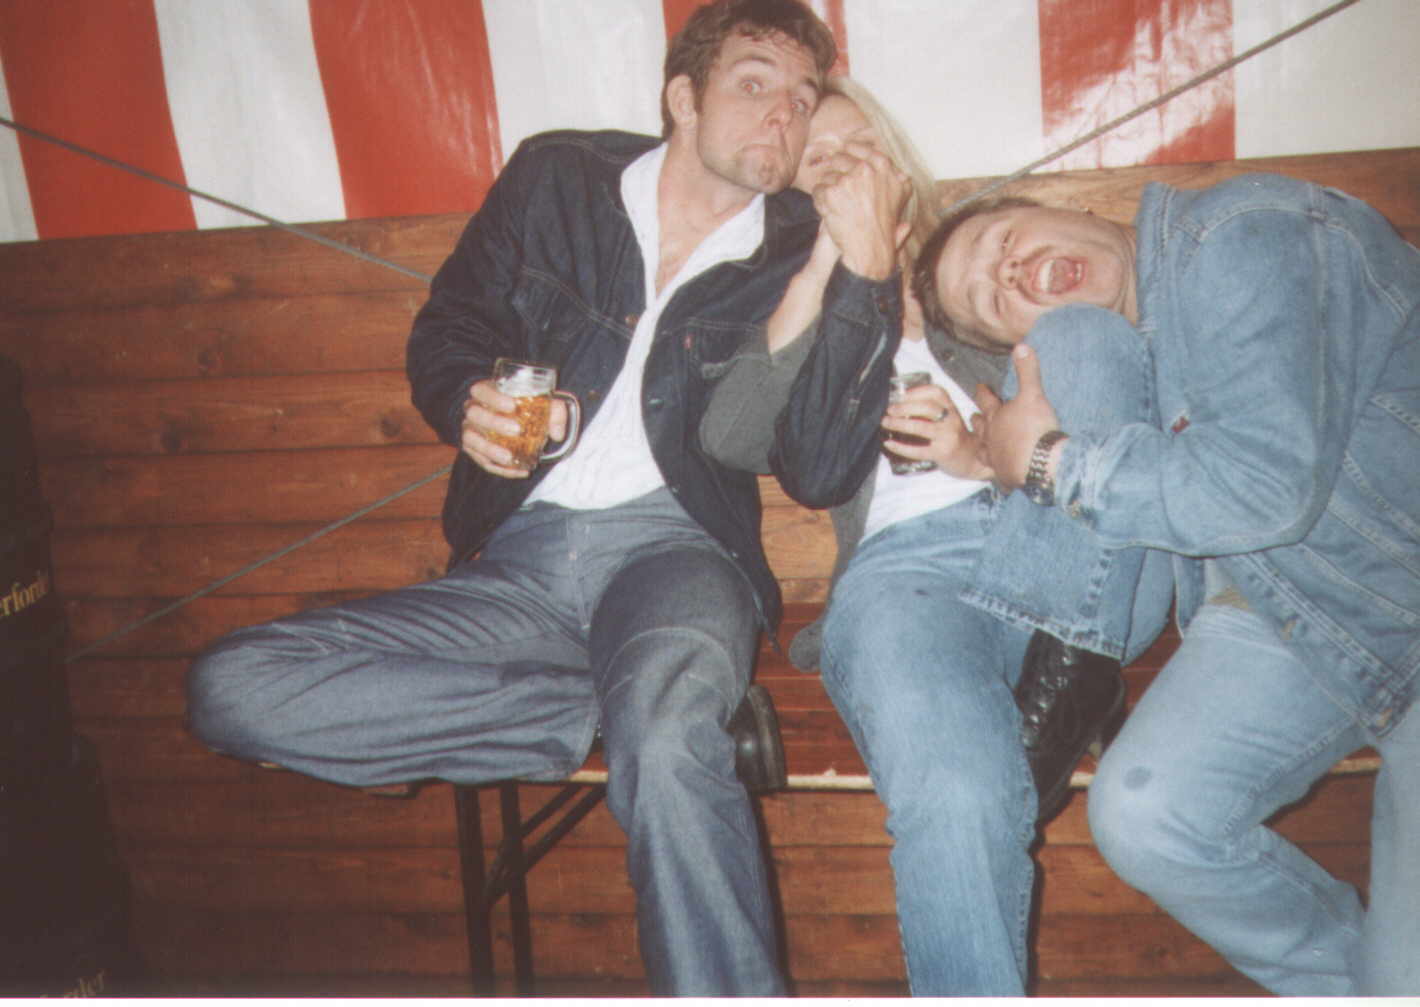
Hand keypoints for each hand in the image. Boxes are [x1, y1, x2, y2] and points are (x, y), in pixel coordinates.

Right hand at [459, 379, 570, 478]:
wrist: (516, 422)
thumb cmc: (528, 408)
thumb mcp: (544, 404)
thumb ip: (555, 413)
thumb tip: (557, 434)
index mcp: (486, 392)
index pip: (480, 390)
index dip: (493, 397)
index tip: (512, 405)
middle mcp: (473, 410)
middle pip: (474, 414)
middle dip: (494, 422)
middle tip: (517, 431)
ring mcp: (470, 430)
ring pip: (470, 439)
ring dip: (489, 450)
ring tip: (509, 458)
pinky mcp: (473, 449)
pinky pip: (480, 460)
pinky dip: (498, 468)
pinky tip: (518, 471)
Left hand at [811, 139, 908, 281]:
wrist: (870, 248)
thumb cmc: (885, 225)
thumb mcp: (901, 196)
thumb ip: (898, 179)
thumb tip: (899, 172)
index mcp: (883, 168)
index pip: (862, 149)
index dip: (852, 149)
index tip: (846, 149)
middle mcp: (865, 170)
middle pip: (840, 159)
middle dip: (837, 172)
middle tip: (839, 189)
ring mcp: (847, 181)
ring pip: (827, 176)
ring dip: (828, 189)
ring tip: (838, 206)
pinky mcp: (831, 193)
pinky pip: (817, 190)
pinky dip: (820, 201)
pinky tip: (829, 212)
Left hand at [881, 383, 992, 480]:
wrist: (972, 459)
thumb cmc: (955, 438)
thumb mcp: (949, 419)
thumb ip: (932, 411)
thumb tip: (899, 405)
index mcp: (951, 409)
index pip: (937, 392)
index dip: (917, 391)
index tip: (901, 395)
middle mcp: (951, 420)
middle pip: (927, 407)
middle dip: (905, 407)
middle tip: (890, 410)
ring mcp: (947, 437)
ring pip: (921, 427)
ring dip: (899, 423)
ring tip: (886, 422)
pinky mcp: (942, 453)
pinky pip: (918, 450)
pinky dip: (901, 447)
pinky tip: (890, 443)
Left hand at [973, 344, 1060, 490]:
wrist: (1038, 463)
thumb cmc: (1034, 427)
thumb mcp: (1033, 394)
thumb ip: (1027, 371)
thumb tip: (1021, 345)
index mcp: (996, 416)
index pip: (985, 400)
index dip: (982, 392)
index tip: (979, 387)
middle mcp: (990, 437)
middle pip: (980, 426)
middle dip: (978, 420)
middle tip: (975, 416)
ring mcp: (995, 457)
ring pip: (984, 450)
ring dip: (984, 445)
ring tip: (983, 444)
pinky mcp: (1004, 475)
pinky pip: (998, 473)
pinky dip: (1000, 471)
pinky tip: (1001, 475)